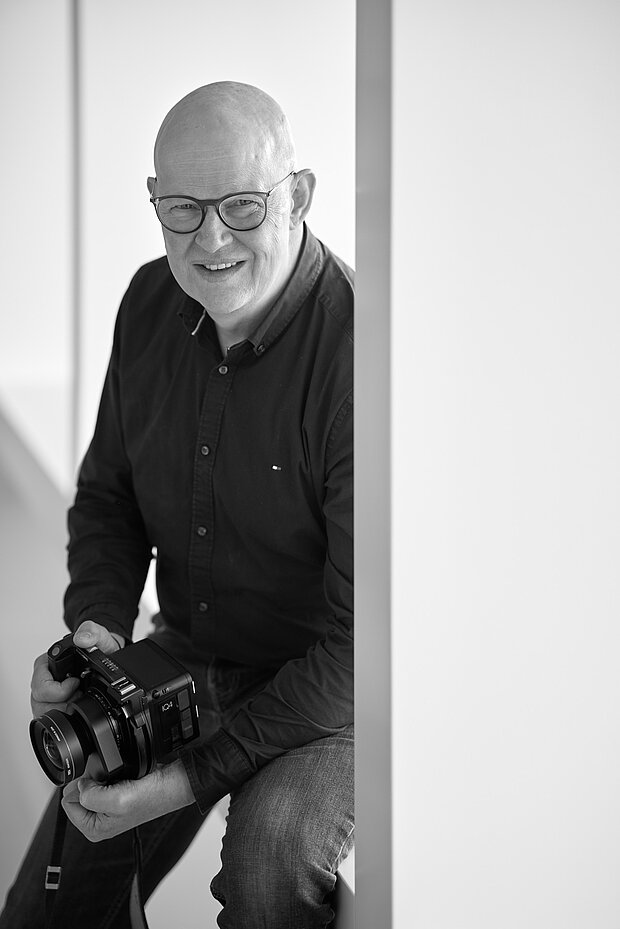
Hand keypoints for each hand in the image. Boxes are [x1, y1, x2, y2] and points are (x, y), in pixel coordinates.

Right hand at [30, 620, 124, 717]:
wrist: (105, 656)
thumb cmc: (96, 647)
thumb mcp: (98, 635)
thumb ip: (91, 632)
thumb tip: (81, 639)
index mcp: (45, 663)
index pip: (40, 684)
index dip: (58, 690)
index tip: (76, 683)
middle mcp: (42, 679)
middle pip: (40, 702)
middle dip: (62, 703)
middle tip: (80, 694)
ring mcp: (46, 694)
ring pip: (45, 711)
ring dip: (65, 709)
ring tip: (79, 698)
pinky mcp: (52, 704)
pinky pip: (53, 716)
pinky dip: (67, 713)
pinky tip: (77, 704)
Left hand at [61, 758, 194, 841]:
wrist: (173, 784)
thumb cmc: (153, 798)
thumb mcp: (116, 801)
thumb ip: (90, 796)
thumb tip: (80, 786)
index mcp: (94, 828)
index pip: (68, 803)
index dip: (81, 789)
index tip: (100, 786)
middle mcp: (99, 818)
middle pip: (77, 791)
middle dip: (90, 782)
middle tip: (112, 782)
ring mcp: (108, 804)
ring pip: (89, 782)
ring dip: (101, 775)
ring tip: (119, 778)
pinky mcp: (116, 791)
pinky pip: (102, 776)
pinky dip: (109, 772)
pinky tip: (122, 775)